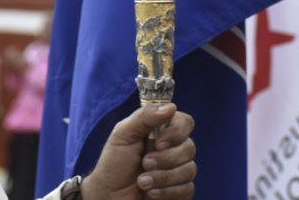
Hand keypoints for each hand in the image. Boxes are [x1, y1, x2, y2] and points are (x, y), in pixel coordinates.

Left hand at [80, 104, 195, 199]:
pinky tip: (151, 193)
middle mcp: (173, 149)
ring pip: (189, 170)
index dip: (176, 132)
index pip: (185, 122)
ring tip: (141, 182)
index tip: (158, 143)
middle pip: (189, 147)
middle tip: (144, 164)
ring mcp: (178, 170)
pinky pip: (187, 189)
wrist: (108, 194)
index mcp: (161, 131)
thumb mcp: (123, 134)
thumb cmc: (114, 163)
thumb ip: (144, 117)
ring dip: (163, 177)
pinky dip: (167, 192)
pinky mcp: (180, 191)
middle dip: (164, 159)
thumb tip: (171, 107)